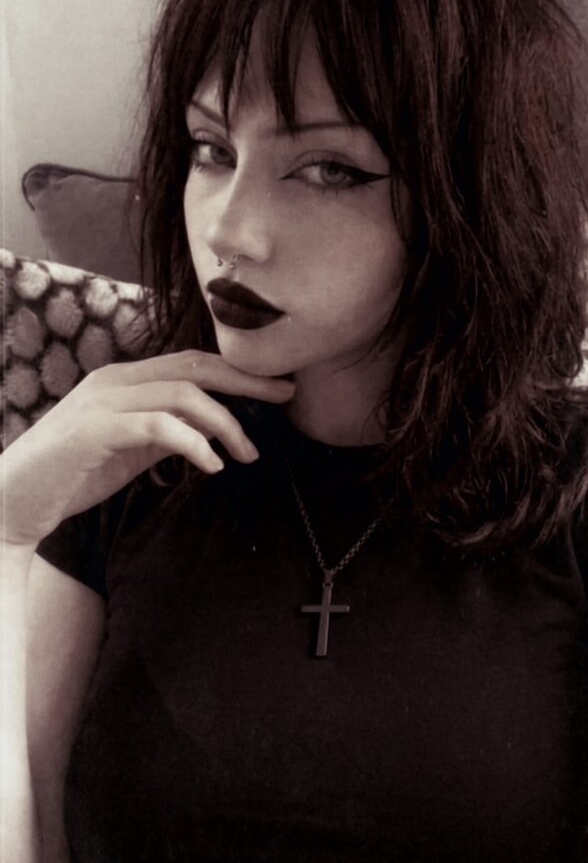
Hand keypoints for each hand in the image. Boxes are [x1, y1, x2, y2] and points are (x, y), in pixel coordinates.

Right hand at [0, 350, 294, 547]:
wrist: (12, 499)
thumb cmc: (73, 474)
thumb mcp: (129, 448)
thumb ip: (164, 432)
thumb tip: (211, 432)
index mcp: (125, 379)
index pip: (192, 363)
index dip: (238, 372)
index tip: (277, 387)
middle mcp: (115, 380)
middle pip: (196, 367)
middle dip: (247, 380)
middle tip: (286, 396)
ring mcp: (104, 403)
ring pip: (183, 395)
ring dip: (226, 424)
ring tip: (248, 453)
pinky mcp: (96, 431)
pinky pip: (159, 427)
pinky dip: (194, 443)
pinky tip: (212, 466)